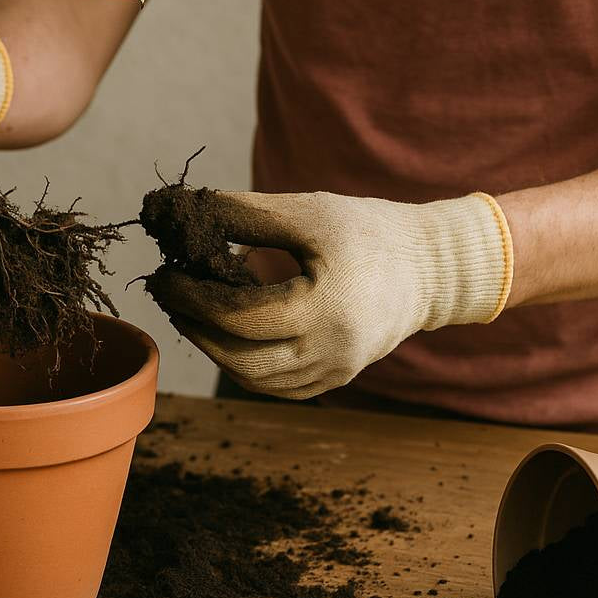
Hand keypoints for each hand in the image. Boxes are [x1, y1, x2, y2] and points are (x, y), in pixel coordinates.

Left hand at [149, 190, 512, 398]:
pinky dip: (243, 363)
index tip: (166, 272)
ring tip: (190, 310)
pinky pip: (276, 386)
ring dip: (214, 348)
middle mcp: (331, 353)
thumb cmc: (369, 231)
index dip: (193, 297)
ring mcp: (334, 374)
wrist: (432, 268)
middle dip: (194, 326)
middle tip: (169, 292)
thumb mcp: (309, 212)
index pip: (239, 316)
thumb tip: (184, 212)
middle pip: (240, 359)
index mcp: (326, 309)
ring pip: (254, 380)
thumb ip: (245, 214)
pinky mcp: (334, 381)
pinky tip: (224, 331)